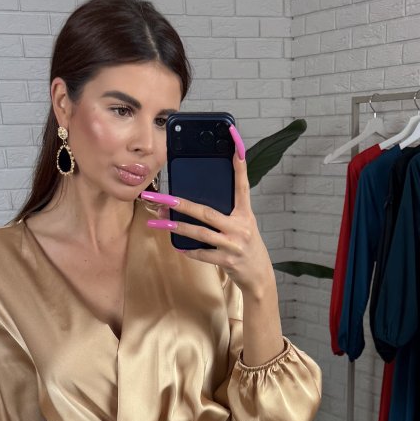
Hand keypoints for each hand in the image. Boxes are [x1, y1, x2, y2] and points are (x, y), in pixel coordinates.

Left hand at [141, 126, 275, 297]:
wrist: (259, 276)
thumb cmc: (246, 247)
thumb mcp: (243, 225)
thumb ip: (226, 212)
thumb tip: (195, 203)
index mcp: (245, 214)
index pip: (242, 186)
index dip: (239, 166)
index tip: (235, 144)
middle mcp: (240, 227)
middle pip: (206, 212)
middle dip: (181, 203)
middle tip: (162, 197)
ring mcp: (233, 244)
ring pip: (200, 233)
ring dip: (177, 227)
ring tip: (159, 221)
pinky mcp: (227, 260)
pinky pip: (202, 254)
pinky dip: (189, 251)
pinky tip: (177, 246)